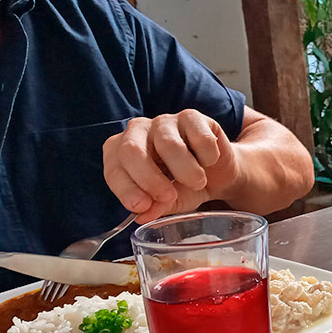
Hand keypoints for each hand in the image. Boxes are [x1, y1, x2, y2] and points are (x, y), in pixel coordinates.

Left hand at [103, 110, 240, 223]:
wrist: (218, 175)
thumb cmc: (185, 187)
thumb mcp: (168, 202)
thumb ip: (155, 207)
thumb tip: (142, 216)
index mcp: (120, 153)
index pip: (114, 168)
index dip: (126, 189)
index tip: (142, 207)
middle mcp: (137, 131)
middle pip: (132, 150)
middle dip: (150, 179)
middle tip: (169, 196)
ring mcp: (164, 121)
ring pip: (169, 145)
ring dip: (187, 172)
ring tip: (197, 183)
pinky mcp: (191, 117)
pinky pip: (199, 138)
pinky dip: (208, 158)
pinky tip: (208, 162)